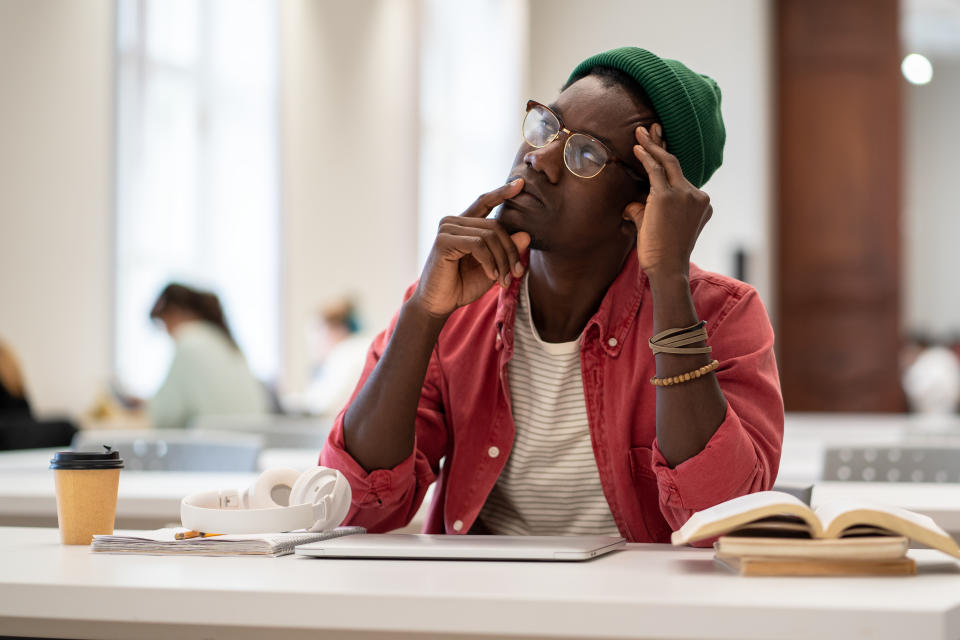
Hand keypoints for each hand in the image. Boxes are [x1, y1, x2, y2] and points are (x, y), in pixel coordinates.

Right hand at [411, 180, 530, 316]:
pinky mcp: (443, 240)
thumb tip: (526, 235)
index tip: (520, 183)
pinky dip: (490, 261)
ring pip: (489, 235)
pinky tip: (492, 276)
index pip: (485, 201)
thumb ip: (507, 251)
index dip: (502, 192)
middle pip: (496, 225)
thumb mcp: (493, 267)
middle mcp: (454, 222)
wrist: (438, 304)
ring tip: (504, 281)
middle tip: (516, 273)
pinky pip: (478, 244)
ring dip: (502, 260)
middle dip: (511, 251)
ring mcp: (447, 228)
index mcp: (464, 224)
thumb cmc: (462, 285)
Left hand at [623, 123, 712, 281]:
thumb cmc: (662, 254)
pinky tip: (637, 148)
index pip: (681, 175)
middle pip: (676, 163)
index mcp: (700, 203)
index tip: (659, 144)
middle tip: (651, 127)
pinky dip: (646, 158)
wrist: (667, 269)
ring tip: (639, 132)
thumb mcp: (657, 227)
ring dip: (652, 146)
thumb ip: (646, 211)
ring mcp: (685, 195)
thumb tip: (631, 204)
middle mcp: (697, 195)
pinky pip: (656, 171)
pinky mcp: (669, 197)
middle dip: (661, 144)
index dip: (668, 158)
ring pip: (667, 163)